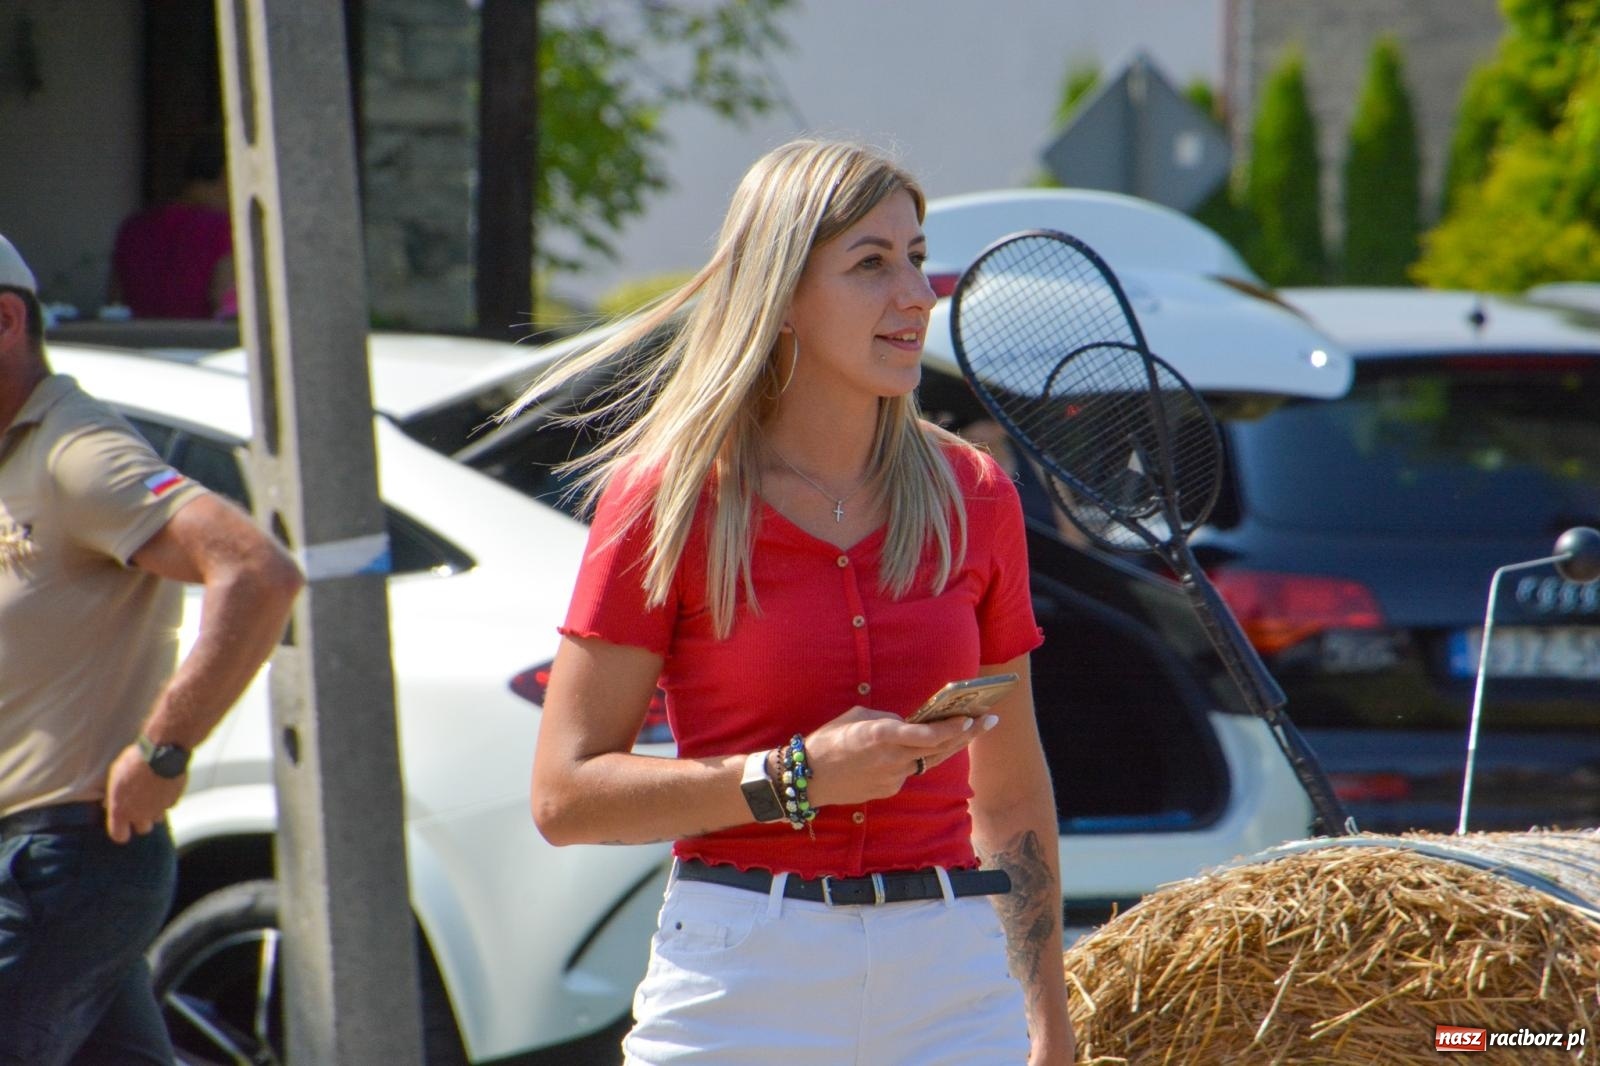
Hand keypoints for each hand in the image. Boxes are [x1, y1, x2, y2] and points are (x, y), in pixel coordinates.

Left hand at [104, 744, 185, 842]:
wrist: (162, 753)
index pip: (119, 836)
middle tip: (139, 805)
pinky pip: (169, 805)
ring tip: (152, 793)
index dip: (121, 831)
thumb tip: (108, 803)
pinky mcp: (174, 801)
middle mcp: (140, 815)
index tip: (122, 825)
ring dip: (155, 810)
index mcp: (121, 811)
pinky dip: (167, 798)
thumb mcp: (115, 776)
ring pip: (157, 818)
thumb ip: (113, 794)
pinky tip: (163, 784)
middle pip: (143, 829)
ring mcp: (159, 809)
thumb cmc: (133, 762)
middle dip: (141, 820)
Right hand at [798, 705, 996, 807]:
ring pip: (929, 760)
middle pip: (938, 748)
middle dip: (967, 733)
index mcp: (881, 735)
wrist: (809, 778)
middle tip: (989, 720)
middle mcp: (891, 758)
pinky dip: (918, 758)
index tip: (971, 718)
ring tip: (972, 730)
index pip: (925, 734)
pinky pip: (910, 770)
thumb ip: (887, 719)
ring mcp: (893, 777)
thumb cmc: (829, 739)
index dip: (950, 728)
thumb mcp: (857, 717)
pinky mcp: (890, 790)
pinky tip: (927, 747)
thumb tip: (907, 724)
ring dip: (951, 745)